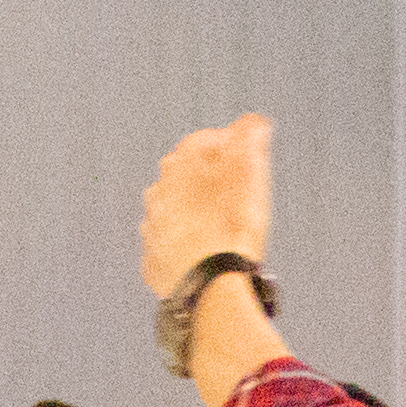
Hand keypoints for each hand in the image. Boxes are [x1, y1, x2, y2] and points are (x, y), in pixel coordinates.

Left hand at [144, 113, 273, 298]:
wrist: (209, 284)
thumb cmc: (230, 225)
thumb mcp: (249, 170)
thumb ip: (250, 137)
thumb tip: (253, 122)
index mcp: (179, 164)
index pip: (204, 141)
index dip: (231, 148)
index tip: (250, 159)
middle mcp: (158, 193)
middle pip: (188, 179)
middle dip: (212, 183)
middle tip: (240, 199)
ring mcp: (153, 229)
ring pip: (176, 213)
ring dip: (197, 217)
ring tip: (224, 232)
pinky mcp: (154, 262)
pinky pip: (172, 248)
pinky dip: (187, 249)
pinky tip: (207, 257)